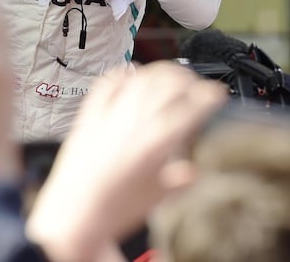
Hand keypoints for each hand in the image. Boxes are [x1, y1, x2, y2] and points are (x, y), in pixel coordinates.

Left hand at [26, 61, 226, 261]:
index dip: (208, 95)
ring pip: (139, 78)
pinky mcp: (88, 117)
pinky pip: (106, 84)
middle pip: (166, 85)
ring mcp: (108, 118)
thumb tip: (194, 170)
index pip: (188, 108)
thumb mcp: (157, 198)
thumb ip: (180, 180)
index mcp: (152, 146)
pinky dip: (123, 74)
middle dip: (188, 79)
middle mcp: (131, 126)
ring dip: (160, 72)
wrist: (73, 218)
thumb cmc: (113, 211)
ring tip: (171, 76)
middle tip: (197, 85)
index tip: (217, 93)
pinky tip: (132, 73)